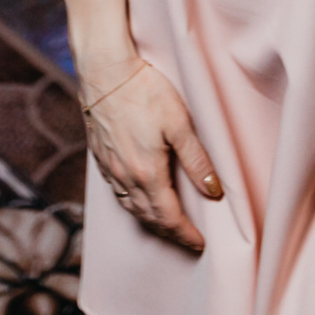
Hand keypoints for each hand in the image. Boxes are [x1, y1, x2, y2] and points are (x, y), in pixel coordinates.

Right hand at [80, 57, 222, 251]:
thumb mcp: (179, 123)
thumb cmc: (144, 91)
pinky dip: (130, 203)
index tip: (199, 243)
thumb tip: (214, 191)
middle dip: (168, 231)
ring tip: (164, 223)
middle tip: (186, 238)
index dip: (184, 233)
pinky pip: (115, 192)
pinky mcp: (100, 156)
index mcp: (147, 173)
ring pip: (129, 207)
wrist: (105, 70)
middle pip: (148, 217)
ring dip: (148, 220)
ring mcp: (109, 167)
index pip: (169, 217)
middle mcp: (125, 177)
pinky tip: (136, 196)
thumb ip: (197, 160)